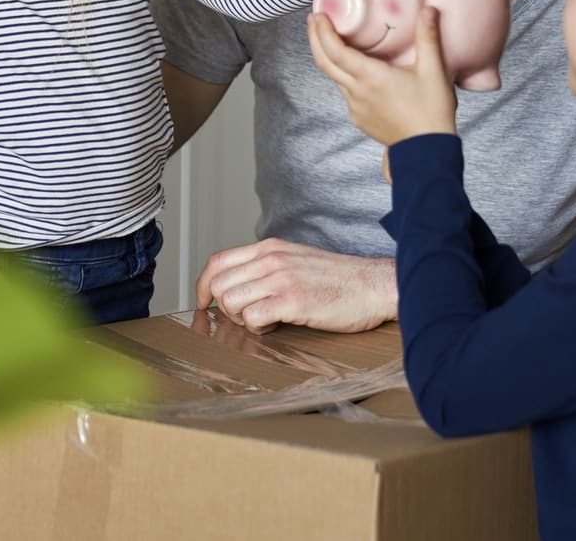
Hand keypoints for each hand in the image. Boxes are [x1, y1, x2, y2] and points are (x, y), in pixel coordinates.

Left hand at [194, 239, 397, 334]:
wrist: (373, 285)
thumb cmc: (339, 278)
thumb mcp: (297, 260)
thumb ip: (267, 267)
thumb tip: (239, 287)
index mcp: (270, 248)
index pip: (217, 261)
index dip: (202, 285)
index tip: (203, 302)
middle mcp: (271, 259)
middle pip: (218, 284)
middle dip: (224, 308)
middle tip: (245, 317)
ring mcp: (281, 279)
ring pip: (230, 301)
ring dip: (241, 319)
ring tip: (264, 320)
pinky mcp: (292, 301)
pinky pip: (252, 317)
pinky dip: (257, 327)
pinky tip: (276, 325)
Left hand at [309, 5, 457, 147]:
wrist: (427, 151)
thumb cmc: (431, 113)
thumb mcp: (433, 72)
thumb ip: (427, 38)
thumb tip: (428, 10)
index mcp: (371, 77)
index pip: (335, 51)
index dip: (323, 32)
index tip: (319, 15)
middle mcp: (357, 92)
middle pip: (325, 62)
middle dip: (316, 39)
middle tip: (314, 19)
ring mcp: (355, 107)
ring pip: (334, 78)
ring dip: (328, 57)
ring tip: (330, 39)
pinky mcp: (359, 118)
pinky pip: (345, 92)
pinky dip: (342, 75)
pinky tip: (352, 69)